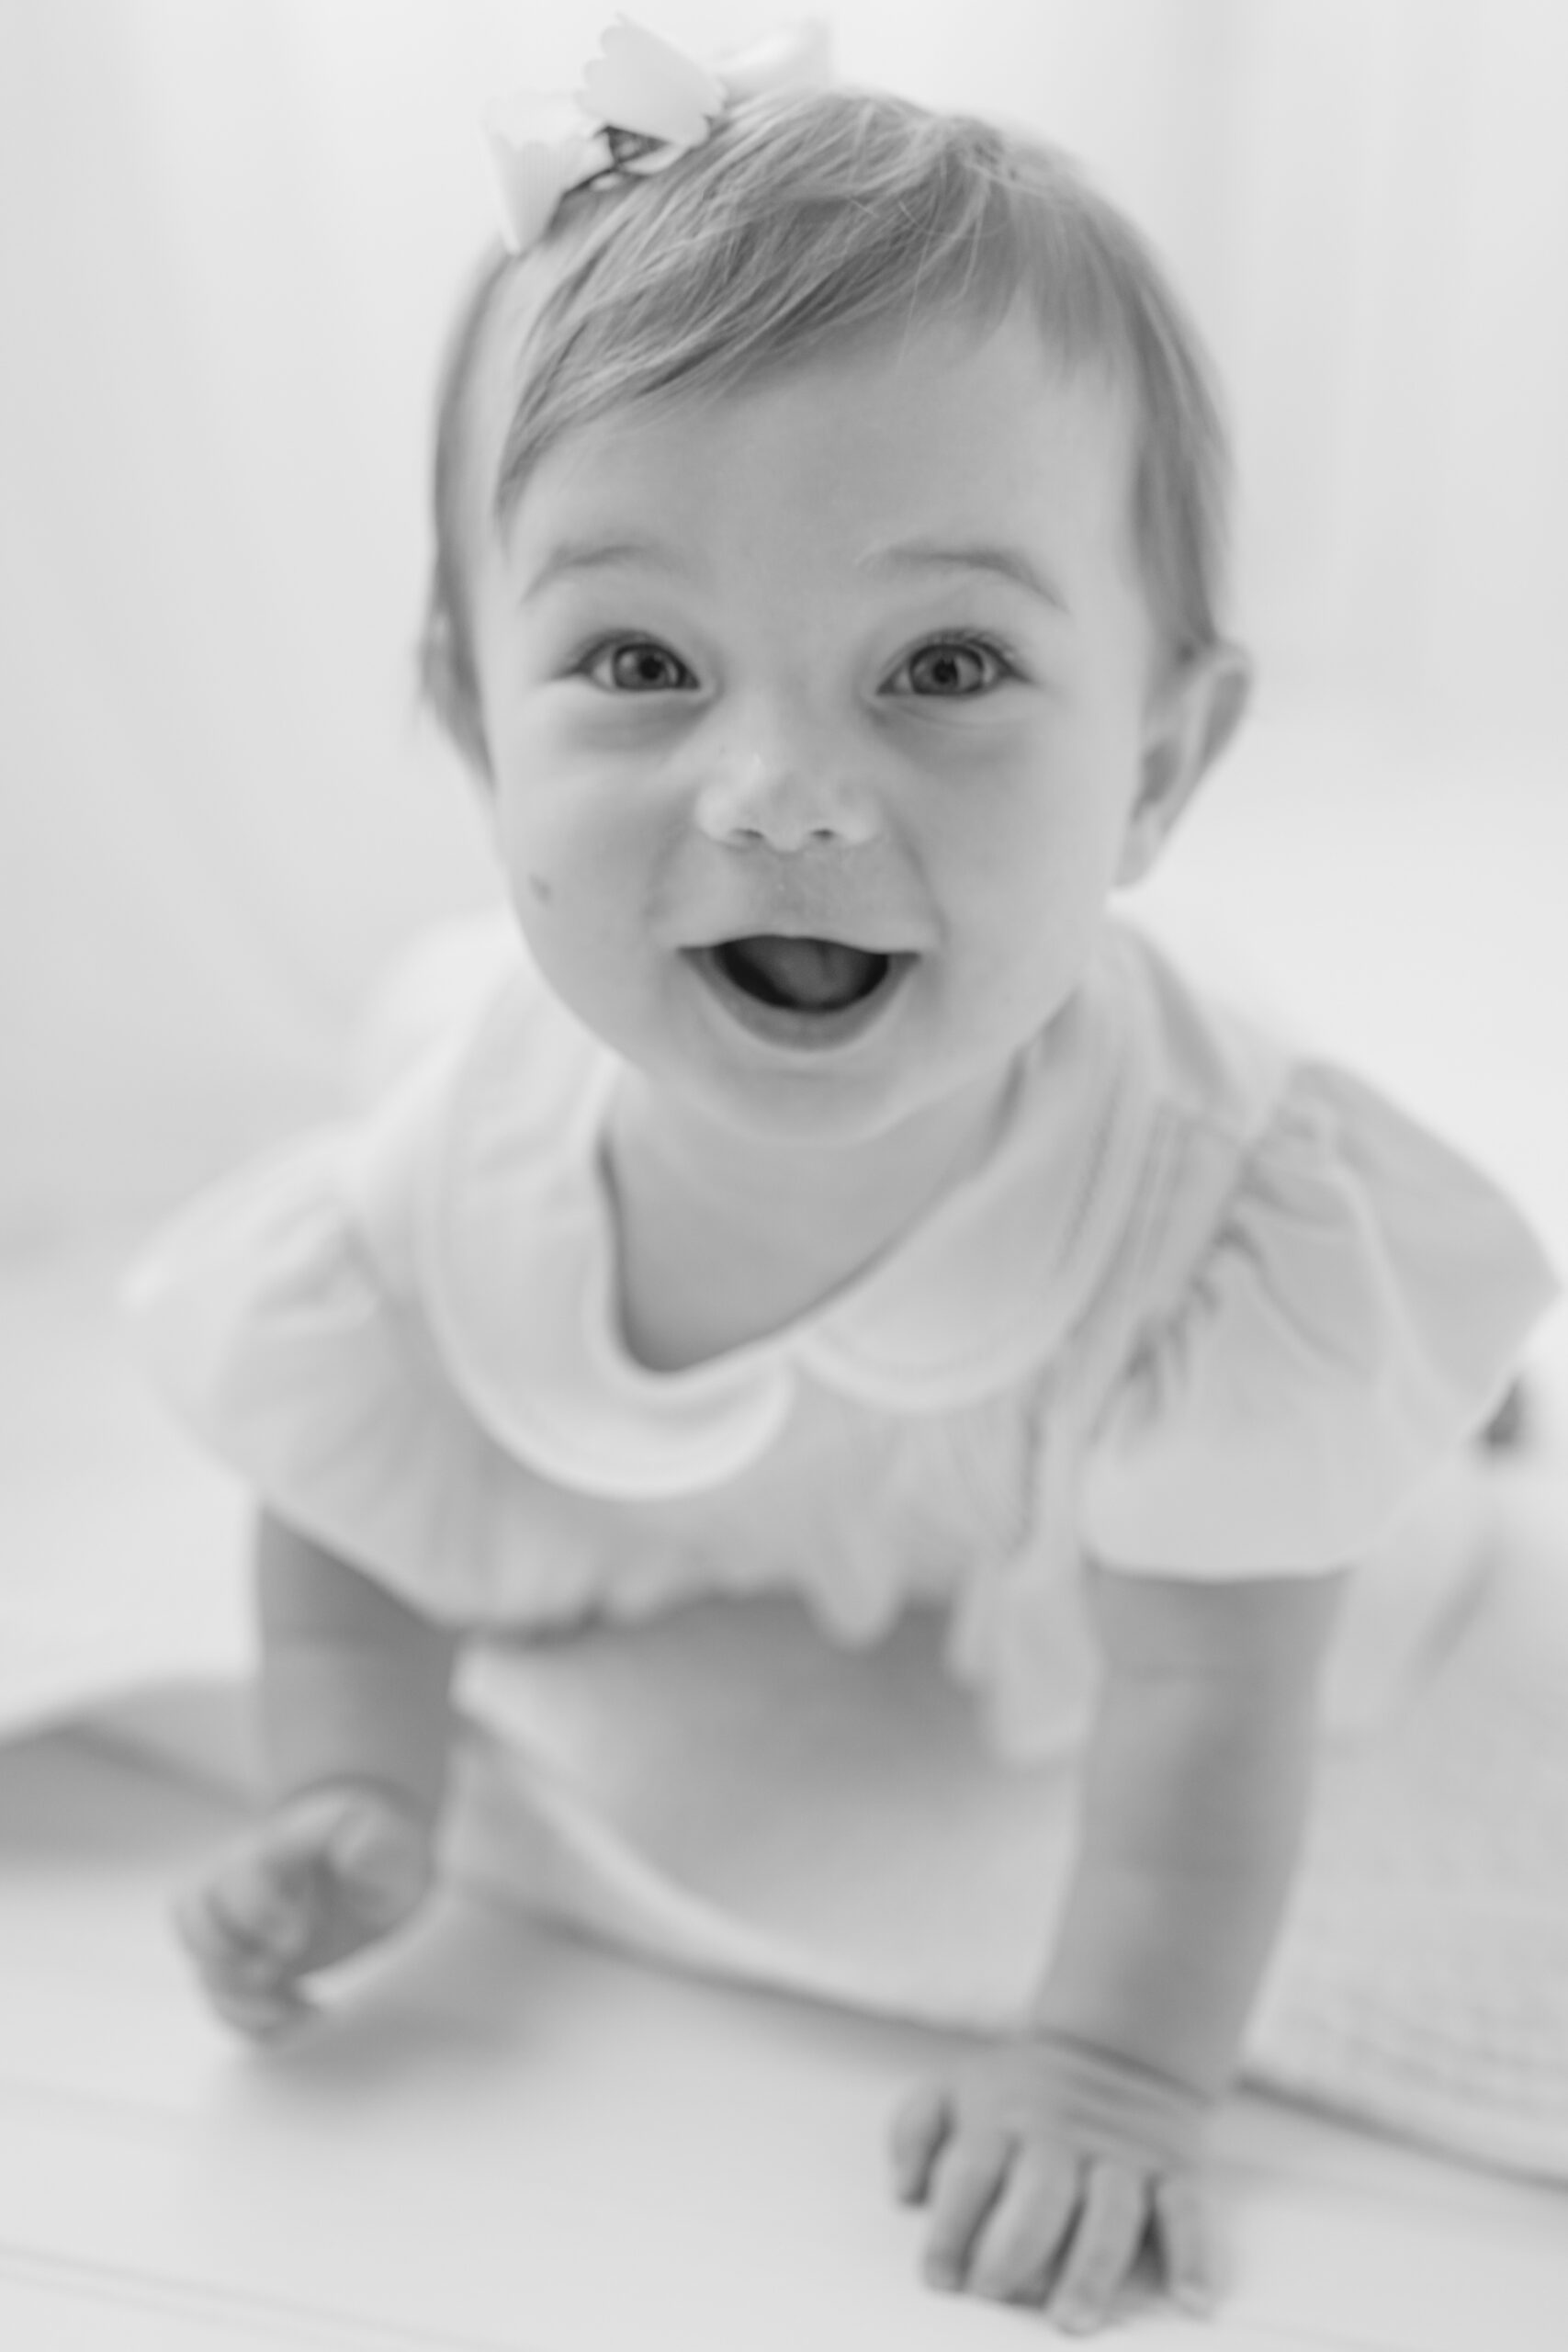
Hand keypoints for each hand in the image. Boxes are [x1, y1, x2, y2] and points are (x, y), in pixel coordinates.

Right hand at [173, 1780, 435, 2038]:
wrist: (377, 1870)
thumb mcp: (394, 1846)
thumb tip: (357, 1846)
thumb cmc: (383, 1853)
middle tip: (284, 1969)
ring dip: (242, 2001)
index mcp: (279, 1848)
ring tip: (298, 2006)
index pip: (237, 1873)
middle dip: (232, 1959)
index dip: (257, 1914)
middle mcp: (247, 1883)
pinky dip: (252, 2023)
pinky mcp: (251, 1962)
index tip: (299, 1939)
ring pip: (201, 1964)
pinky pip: (220, 1999)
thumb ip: (376, 1847)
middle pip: (194, 1918)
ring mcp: (244, 1926)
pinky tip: (301, 2016)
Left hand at [889, 2034, 1214, 2332]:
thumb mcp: (955, 2090)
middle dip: (1015, 2246)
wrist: (1116, 2050)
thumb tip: (905, 2192)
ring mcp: (1123, 2155)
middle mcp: (1063, 2137)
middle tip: (996, 2294)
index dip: (951, 2227)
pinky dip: (1194, 2257)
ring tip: (1071, 2320)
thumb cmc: (1017, 2097)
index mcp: (1002, 2121)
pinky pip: (1189, 2213)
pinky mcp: (1176, 2171)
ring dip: (1091, 2267)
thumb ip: (915, 2132)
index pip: (972, 2173)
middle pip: (1040, 2192)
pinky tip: (1190, 2301)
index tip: (939, 2279)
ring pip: (1112, 2211)